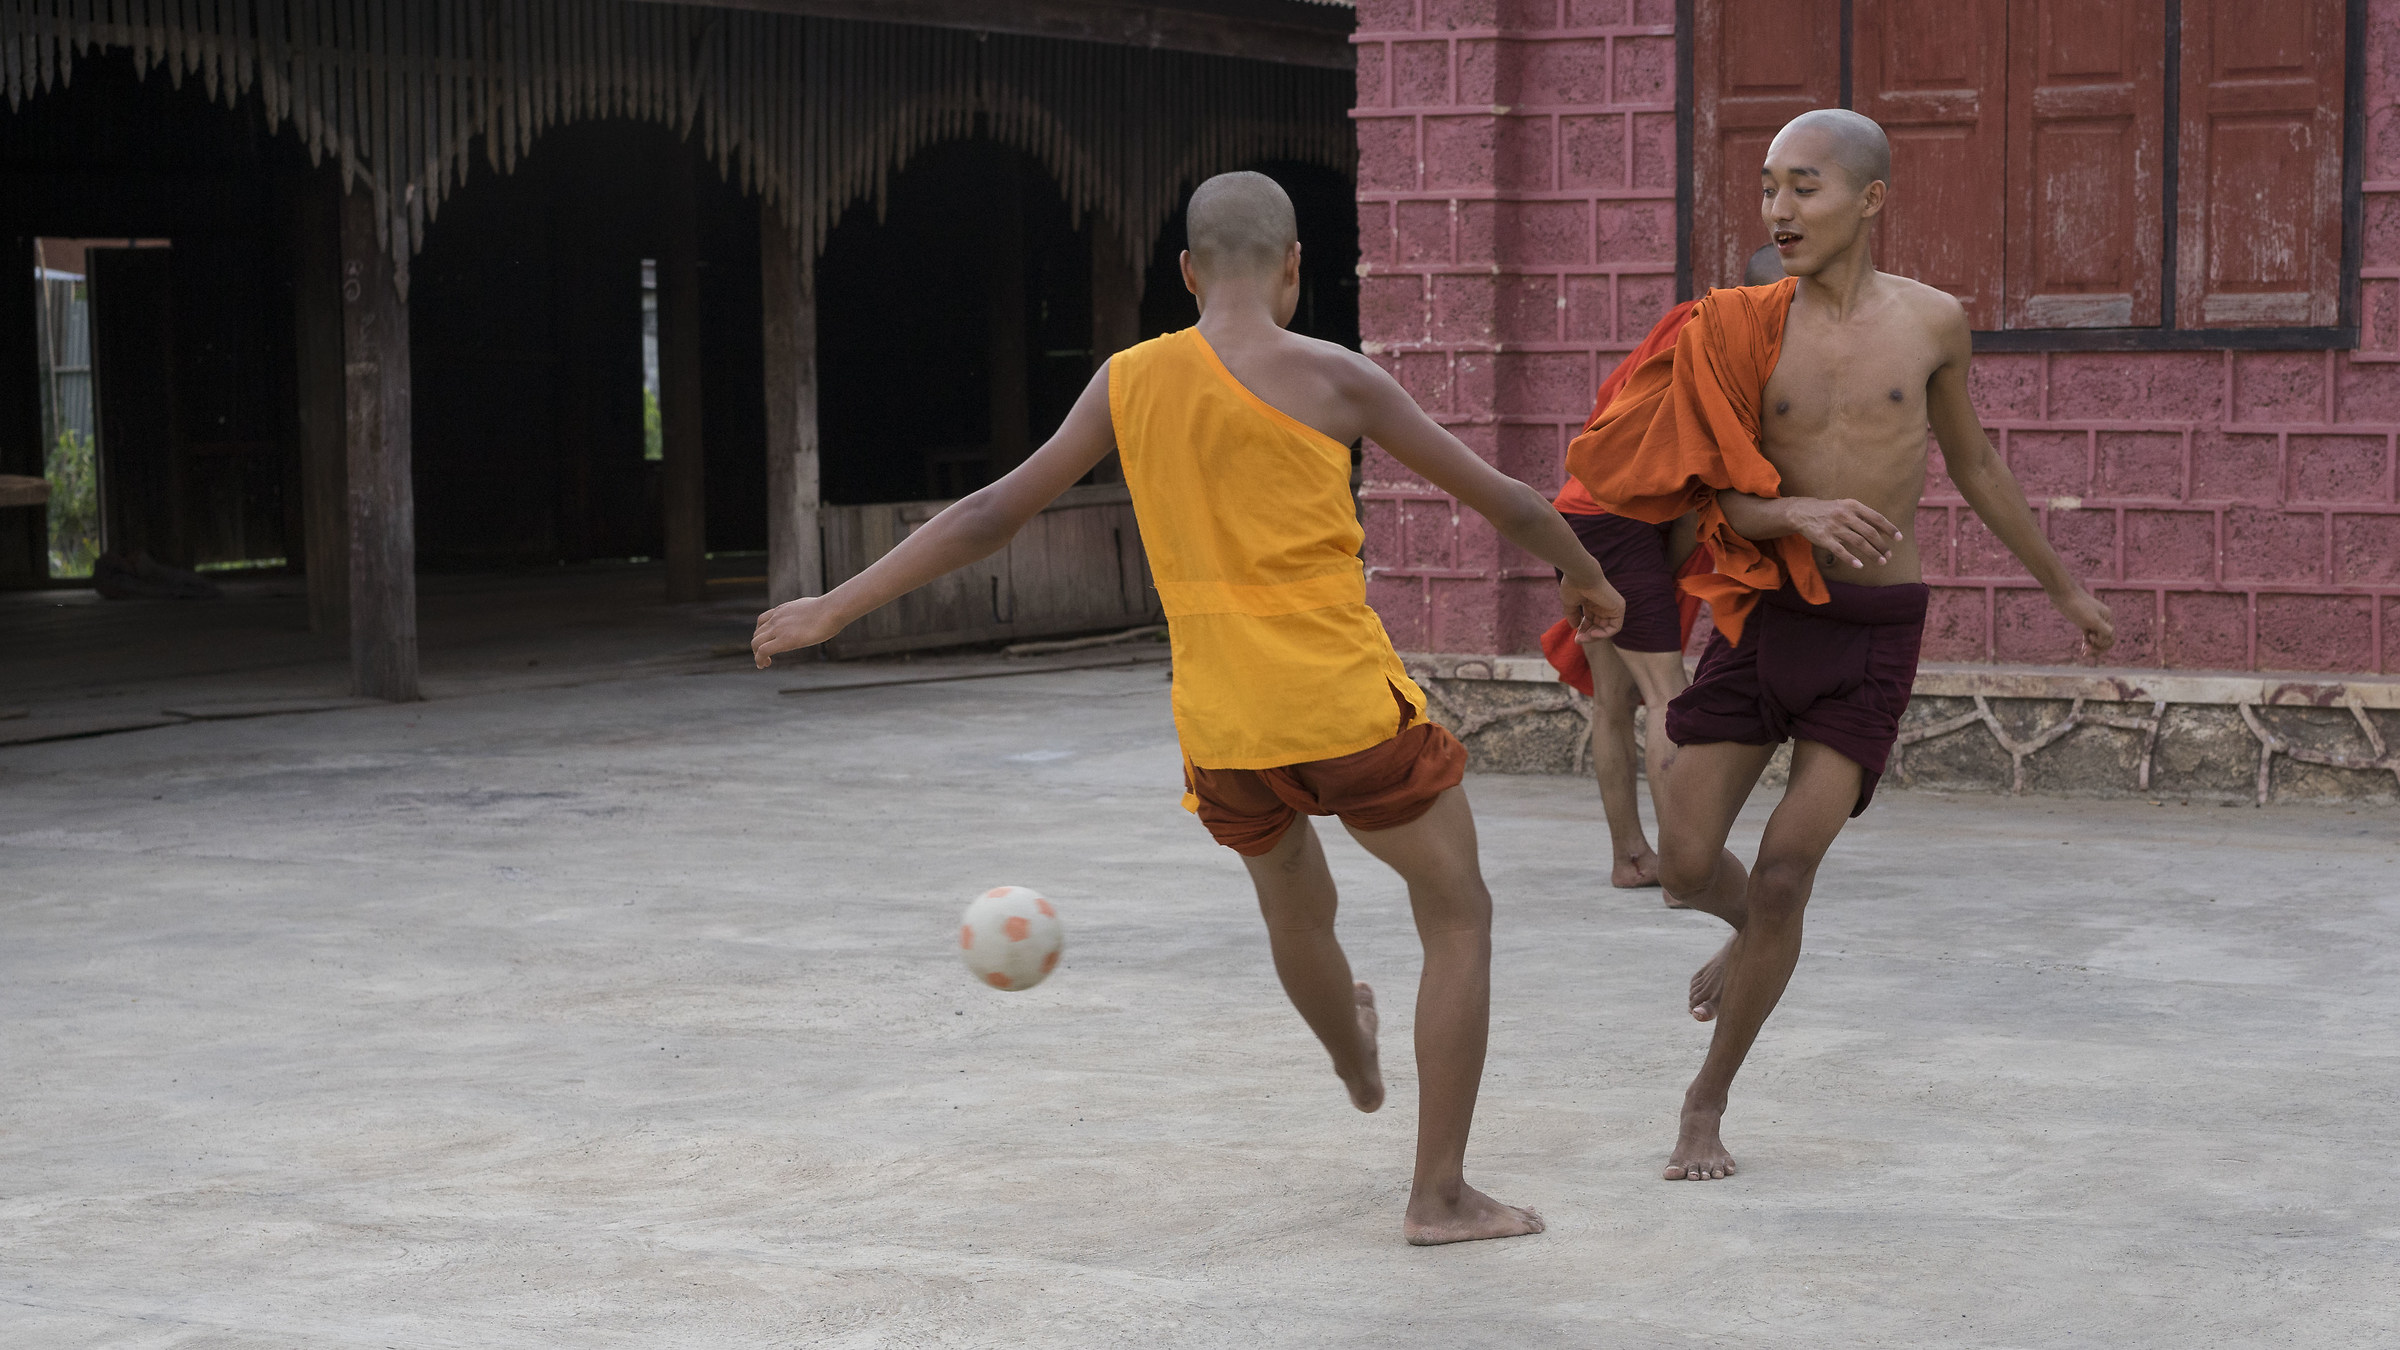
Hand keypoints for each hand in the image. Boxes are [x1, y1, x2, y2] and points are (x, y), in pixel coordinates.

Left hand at [753, 596, 843, 666]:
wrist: (832, 609)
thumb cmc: (831, 609)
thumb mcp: (813, 607)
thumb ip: (808, 614)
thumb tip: (817, 616)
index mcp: (783, 609)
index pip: (762, 621)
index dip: (762, 634)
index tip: (768, 643)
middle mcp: (777, 618)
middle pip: (757, 633)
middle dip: (758, 646)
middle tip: (766, 657)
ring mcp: (779, 628)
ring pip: (756, 642)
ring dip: (757, 654)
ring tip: (764, 663)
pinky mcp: (784, 640)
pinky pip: (763, 651)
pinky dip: (759, 659)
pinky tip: (763, 665)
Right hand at [1561, 569, 1624, 641]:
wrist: (1580, 575)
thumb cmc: (1573, 586)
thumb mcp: (1570, 604)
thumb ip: (1573, 616)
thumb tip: (1575, 627)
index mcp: (1592, 602)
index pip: (1591, 621)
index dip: (1583, 630)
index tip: (1575, 637)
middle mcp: (1603, 604)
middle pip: (1599, 626)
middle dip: (1588, 635)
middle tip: (1578, 640)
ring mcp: (1612, 606)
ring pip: (1607, 629)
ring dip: (1595, 636)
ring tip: (1584, 638)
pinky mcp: (1619, 607)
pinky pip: (1615, 627)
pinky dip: (1605, 634)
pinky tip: (1593, 634)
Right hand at [1783, 497, 1900, 568]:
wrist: (1802, 512)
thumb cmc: (1829, 510)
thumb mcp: (1846, 506)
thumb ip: (1863, 515)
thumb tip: (1884, 528)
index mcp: (1852, 506)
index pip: (1876, 517)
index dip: (1889, 528)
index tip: (1899, 538)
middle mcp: (1845, 515)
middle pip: (1869, 532)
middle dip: (1882, 545)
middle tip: (1889, 555)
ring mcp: (1834, 527)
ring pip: (1858, 542)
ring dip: (1872, 554)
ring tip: (1881, 561)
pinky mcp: (1824, 538)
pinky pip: (1840, 551)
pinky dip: (1851, 559)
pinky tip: (1860, 566)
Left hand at [2051, 585, 2113, 658]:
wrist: (2063, 595)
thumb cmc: (2078, 606)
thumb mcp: (2093, 619)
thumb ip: (2104, 630)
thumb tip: (2111, 639)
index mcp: (2108, 618)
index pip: (2111, 637)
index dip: (2103, 643)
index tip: (2091, 637)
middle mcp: (2103, 620)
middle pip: (2105, 640)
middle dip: (2098, 647)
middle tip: (2087, 652)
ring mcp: (2093, 622)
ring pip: (2097, 639)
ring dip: (2092, 648)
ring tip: (2085, 653)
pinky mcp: (2083, 623)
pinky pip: (2089, 637)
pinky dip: (2087, 644)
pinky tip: (2083, 651)